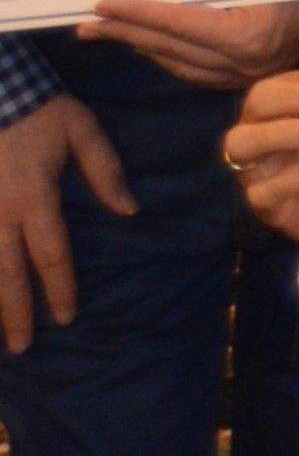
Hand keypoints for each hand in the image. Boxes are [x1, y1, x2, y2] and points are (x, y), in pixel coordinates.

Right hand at [0, 94, 135, 350]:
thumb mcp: (82, 129)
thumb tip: (129, 210)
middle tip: (22, 346)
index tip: (66, 317)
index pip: (50, 253)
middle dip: (14, 312)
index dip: (59, 287)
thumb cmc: (39, 109)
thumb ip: (105, 170)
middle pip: (6, 272)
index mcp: (34, 197)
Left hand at [76, 0, 298, 91]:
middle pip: (170, 46)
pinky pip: (193, 72)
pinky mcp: (243, 83)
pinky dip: (165, 57)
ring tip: (108, 33)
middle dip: (125, 33)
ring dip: (140, 46)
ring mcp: (243, 77)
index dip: (139, 13)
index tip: (104, 4)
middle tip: (87, 24)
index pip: (180, 23)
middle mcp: (241, 62)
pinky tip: (149, 46)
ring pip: (176, 63)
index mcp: (247, 35)